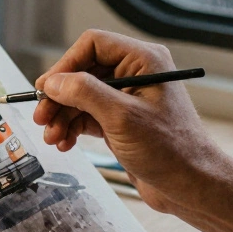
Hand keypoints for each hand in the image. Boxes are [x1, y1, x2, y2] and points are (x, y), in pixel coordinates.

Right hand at [33, 30, 225, 214]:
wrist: (191, 186)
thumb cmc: (171, 150)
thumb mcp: (121, 117)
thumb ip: (84, 93)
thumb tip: (53, 82)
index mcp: (144, 61)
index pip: (93, 45)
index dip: (66, 64)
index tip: (47, 87)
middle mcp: (136, 74)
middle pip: (82, 72)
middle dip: (59, 96)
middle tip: (42, 116)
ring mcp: (128, 98)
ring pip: (81, 96)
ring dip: (62, 116)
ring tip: (52, 137)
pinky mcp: (121, 121)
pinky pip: (87, 115)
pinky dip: (72, 127)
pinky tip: (64, 142)